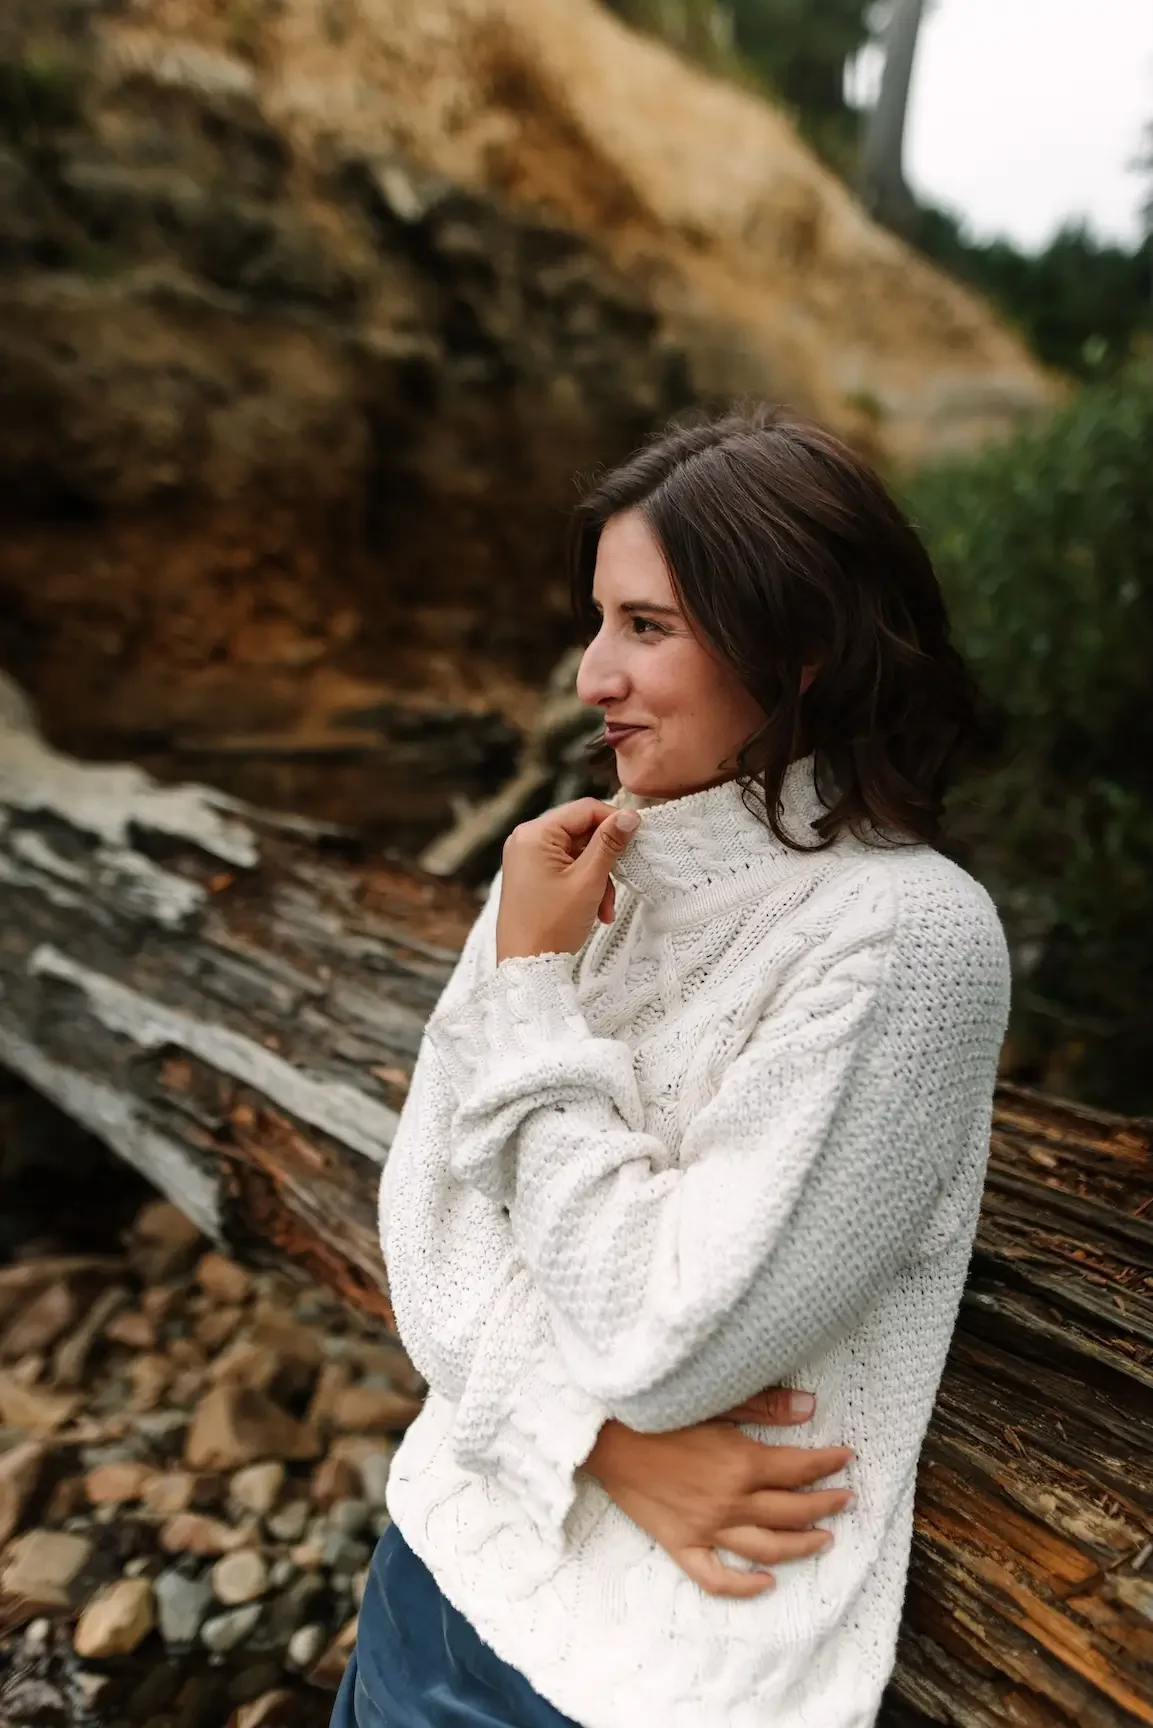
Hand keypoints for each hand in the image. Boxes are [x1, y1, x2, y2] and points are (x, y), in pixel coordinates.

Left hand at [496, 798, 640, 962]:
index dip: (614, 821)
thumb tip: (630, 816)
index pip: (584, 810)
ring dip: (598, 878)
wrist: (526, 966)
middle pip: (581, 832)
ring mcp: (526, 859)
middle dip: (605, 860)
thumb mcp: (588, 881)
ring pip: (577, 854)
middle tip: (621, 882)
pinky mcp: (530, 876)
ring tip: (605, 909)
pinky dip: (584, 885)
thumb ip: (610, 844)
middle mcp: (526, 840)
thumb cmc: (552, 925)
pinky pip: (566, 868)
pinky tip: (595, 911)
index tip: (636, 838)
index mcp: (535, 834)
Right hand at [582, 1390, 854, 1599]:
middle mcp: (730, 1502)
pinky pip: (717, 1577)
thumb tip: (810, 1408)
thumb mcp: (715, 1400)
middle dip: (825, 1504)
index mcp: (742, 1463)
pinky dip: (745, 1586)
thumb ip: (764, 1407)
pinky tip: (767, 1583)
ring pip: (768, 1548)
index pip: (800, 1469)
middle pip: (792, 1511)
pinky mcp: (681, 1545)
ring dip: (802, 1545)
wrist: (605, 1435)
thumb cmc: (658, 1411)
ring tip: (825, 1538)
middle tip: (845, 1499)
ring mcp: (707, 1529)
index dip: (828, 1464)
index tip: (847, 1459)